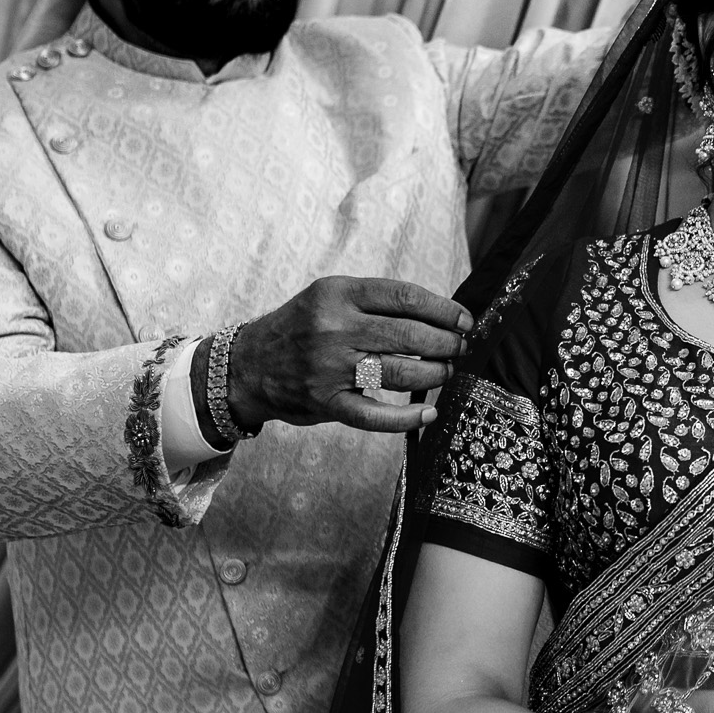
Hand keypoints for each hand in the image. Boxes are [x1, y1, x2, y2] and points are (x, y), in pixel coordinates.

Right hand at [222, 276, 470, 434]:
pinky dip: (406, 418)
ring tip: (446, 372)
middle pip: (409, 335)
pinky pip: (374, 416)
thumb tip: (440, 316)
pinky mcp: (326, 402)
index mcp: (338, 294)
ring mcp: (328, 367)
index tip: (465, 320)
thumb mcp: (330, 297)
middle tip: (461, 348)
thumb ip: (376, 303)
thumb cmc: (301, 328)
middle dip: (446, 344)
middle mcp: (333, 328)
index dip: (444, 310)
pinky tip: (428, 414)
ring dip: (434, 374)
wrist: (248, 365)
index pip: (405, 297)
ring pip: (399, 372)